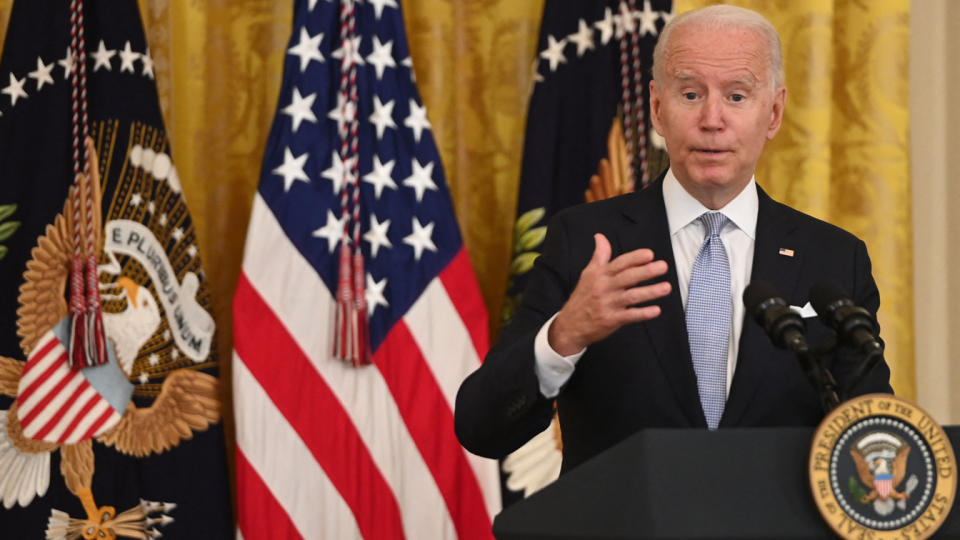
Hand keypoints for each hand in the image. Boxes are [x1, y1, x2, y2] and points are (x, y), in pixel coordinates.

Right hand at [548, 233, 670, 355]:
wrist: (570, 324)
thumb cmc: (582, 297)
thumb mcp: (588, 274)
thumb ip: (599, 256)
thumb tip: (600, 237)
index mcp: (599, 275)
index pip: (620, 263)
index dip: (635, 258)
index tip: (650, 254)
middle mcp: (604, 288)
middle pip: (628, 277)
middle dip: (647, 271)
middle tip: (663, 266)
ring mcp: (608, 304)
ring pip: (632, 296)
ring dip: (650, 292)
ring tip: (666, 287)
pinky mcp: (611, 319)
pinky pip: (630, 316)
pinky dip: (643, 313)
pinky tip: (656, 310)